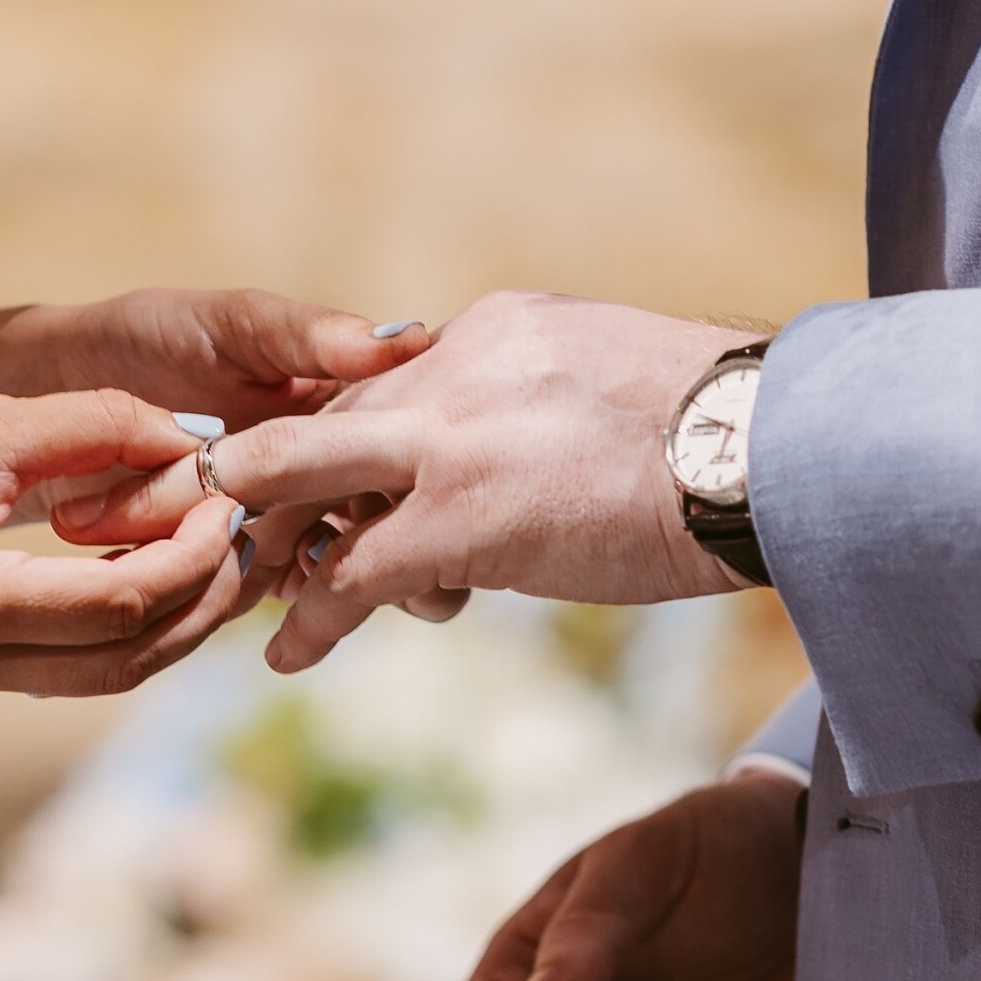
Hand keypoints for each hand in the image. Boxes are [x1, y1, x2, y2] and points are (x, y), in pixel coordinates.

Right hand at [0, 383, 250, 696]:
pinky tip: (161, 575)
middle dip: (200, 605)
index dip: (190, 560)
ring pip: (101, 679)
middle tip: (246, 538)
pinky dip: (123, 630)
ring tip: (219, 558)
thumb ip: (94, 424)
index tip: (227, 503)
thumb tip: (196, 438)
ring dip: (171, 627)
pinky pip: (64, 668)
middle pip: (123, 662)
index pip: (117, 606)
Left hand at [56, 292, 764, 669]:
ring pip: (304, 485)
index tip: (299, 475)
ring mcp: (448, 442)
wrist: (776, 453)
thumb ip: (542, 395)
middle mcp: (450, 370)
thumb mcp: (612, 377)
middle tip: (204, 522)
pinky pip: (351, 572)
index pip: (375, 381)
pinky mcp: (461, 520)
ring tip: (245, 595)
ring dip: (268, 547)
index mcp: (491, 330)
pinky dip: (311, 613)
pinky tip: (289, 651)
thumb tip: (527, 440)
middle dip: (254, 480)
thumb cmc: (725, 433)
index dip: (330, 436)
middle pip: (314, 423)